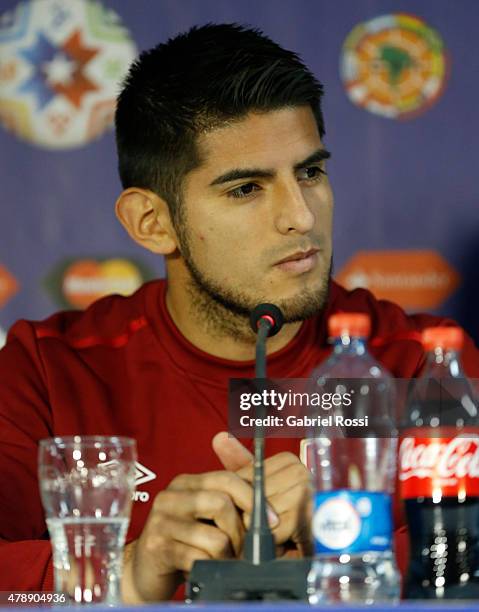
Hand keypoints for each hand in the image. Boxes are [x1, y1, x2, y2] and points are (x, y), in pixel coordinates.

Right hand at [121, 449, 254, 601]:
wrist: (145, 569)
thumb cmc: (183, 541)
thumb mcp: (205, 516)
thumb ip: (230, 503)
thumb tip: (267, 508)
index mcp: (186, 483)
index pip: (227, 479)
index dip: (253, 498)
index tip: (272, 519)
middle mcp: (172, 496)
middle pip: (222, 504)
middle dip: (241, 532)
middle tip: (241, 549)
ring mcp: (162, 521)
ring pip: (216, 537)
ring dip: (227, 556)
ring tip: (221, 560)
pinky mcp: (158, 547)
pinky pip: (200, 558)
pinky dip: (210, 567)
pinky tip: (203, 568)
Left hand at [213, 432, 312, 556]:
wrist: (306, 555)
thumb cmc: (276, 520)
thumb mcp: (255, 489)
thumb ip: (238, 464)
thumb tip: (219, 437)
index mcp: (289, 462)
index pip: (251, 475)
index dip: (241, 495)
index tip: (243, 509)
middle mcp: (302, 472)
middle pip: (255, 494)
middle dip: (247, 514)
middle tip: (252, 528)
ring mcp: (309, 494)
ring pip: (261, 513)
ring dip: (258, 531)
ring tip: (266, 537)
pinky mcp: (310, 519)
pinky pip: (273, 529)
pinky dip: (269, 542)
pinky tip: (277, 545)